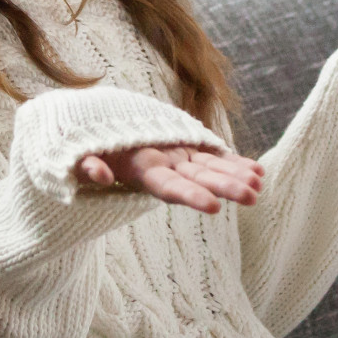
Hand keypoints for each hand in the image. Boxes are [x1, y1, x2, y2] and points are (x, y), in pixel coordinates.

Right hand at [74, 145, 264, 214]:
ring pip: (209, 168)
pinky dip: (232, 161)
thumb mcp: (79, 155)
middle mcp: (163, 166)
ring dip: (234, 175)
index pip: (168, 186)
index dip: (190, 195)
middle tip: (253, 197)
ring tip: (259, 183)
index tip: (214, 207)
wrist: (91, 130)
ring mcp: (175, 157)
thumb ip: (87, 164)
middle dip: (224, 187)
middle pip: (197, 179)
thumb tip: (99, 175)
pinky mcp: (183, 147)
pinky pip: (211, 155)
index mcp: (139, 170)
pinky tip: (257, 170)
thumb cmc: (84, 145)